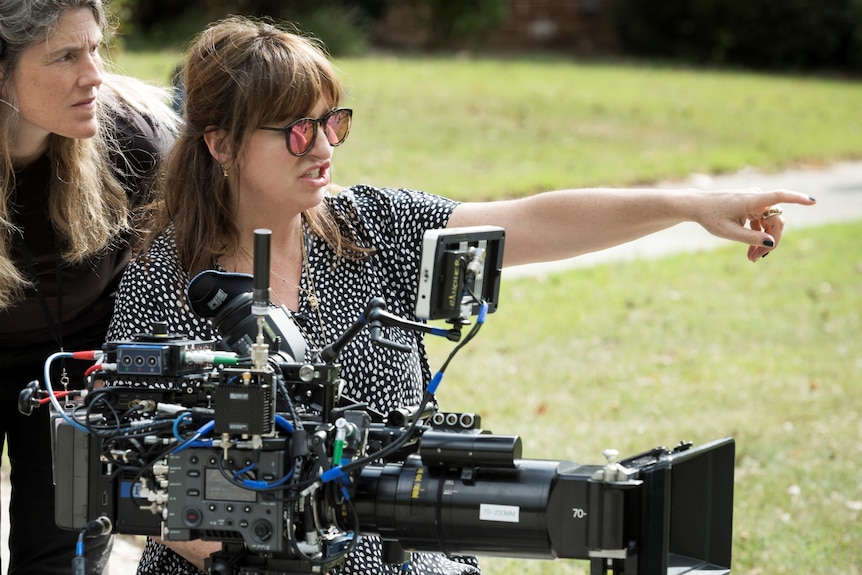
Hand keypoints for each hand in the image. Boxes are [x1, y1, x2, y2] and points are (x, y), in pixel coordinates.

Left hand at [691, 189, 815, 261]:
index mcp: (751, 200)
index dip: (797, 198)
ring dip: (763, 241)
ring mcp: (755, 202)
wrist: (696, 207)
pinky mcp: (751, 207)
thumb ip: (750, 238)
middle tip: (757, 259)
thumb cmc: (710, 217)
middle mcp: (756, 198)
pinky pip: (762, 223)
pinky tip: (751, 252)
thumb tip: (771, 243)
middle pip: (775, 221)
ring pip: (769, 223)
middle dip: (770, 241)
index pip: (779, 196)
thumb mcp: (728, 232)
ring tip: (751, 259)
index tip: (813, 201)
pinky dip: (758, 236)